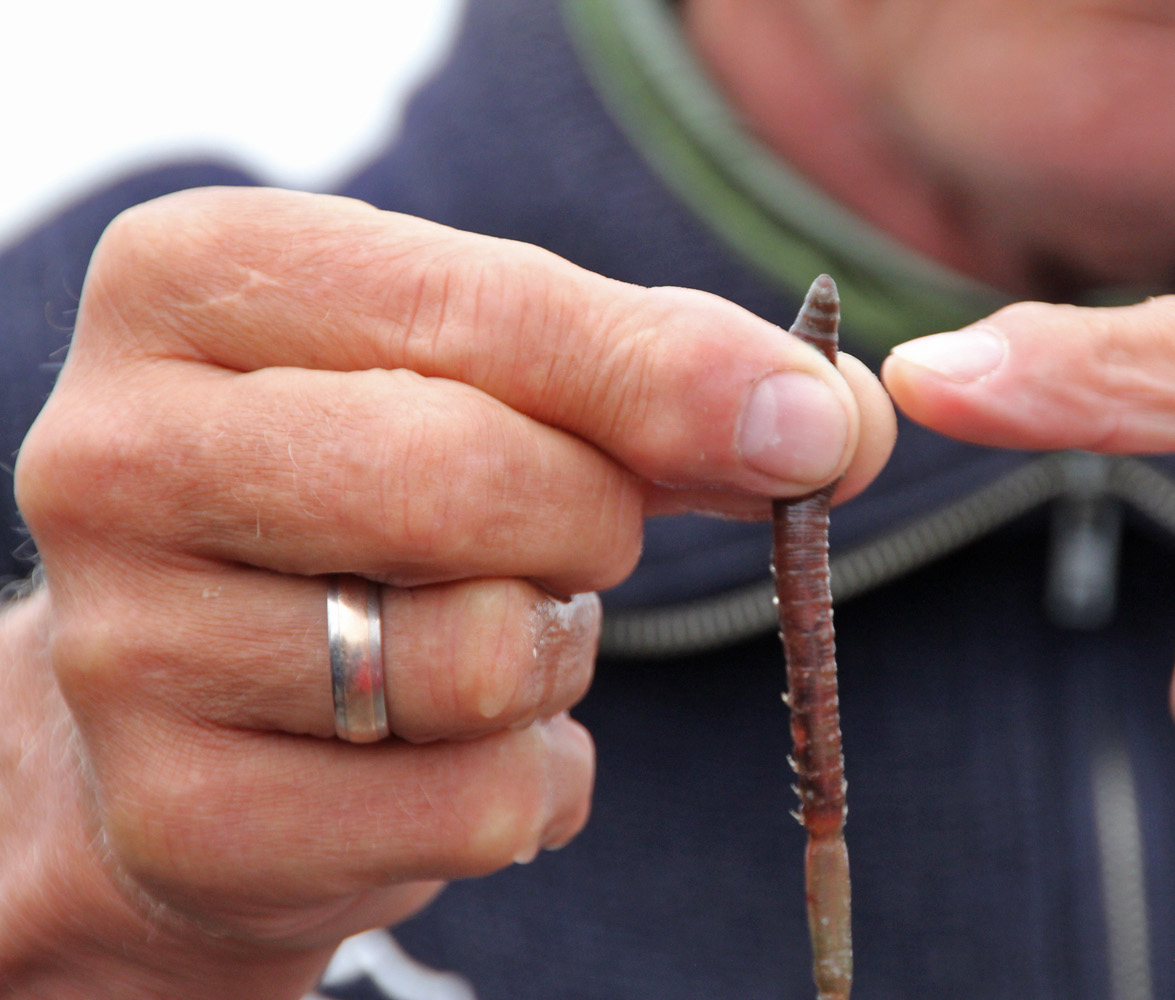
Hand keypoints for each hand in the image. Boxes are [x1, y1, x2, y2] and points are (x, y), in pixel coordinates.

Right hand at [3, 187, 894, 995]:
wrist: (216, 688)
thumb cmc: (382, 498)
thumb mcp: (504, 389)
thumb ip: (668, 386)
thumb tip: (834, 424)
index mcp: (197, 283)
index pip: (485, 307)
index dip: (670, 375)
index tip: (813, 430)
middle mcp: (117, 450)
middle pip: (473, 482)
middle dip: (589, 526)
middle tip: (571, 537)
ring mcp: (125, 644)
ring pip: (476, 658)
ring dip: (550, 658)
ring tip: (480, 632)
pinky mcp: (179, 815)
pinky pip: (468, 807)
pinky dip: (528, 782)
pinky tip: (457, 746)